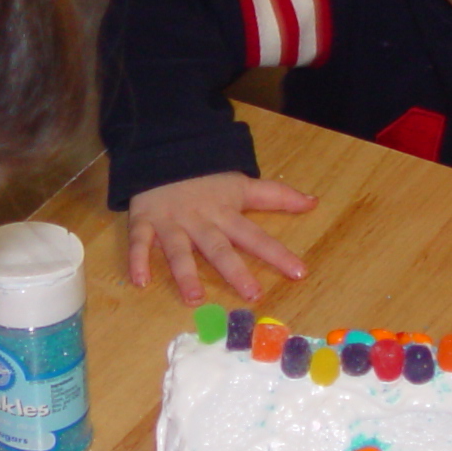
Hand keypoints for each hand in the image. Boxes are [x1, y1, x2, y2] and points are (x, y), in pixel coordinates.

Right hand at [127, 173, 314, 302]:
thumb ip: (276, 196)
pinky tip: (140, 281)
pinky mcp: (144, 222)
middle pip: (219, 248)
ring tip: (195, 299)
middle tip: (253, 294)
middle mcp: (201, 221)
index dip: (277, 254)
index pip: (256, 236)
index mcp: (226, 213)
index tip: (299, 273)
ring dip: (186, 274)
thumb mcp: (242, 184)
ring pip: (179, 250)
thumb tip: (314, 202)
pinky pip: (139, 242)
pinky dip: (137, 260)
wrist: (163, 151)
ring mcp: (171, 223)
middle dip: (235, 271)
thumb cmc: (205, 177)